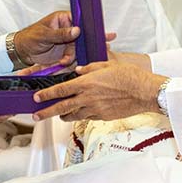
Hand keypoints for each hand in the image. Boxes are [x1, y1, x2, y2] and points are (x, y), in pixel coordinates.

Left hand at [12, 11, 79, 68]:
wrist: (22, 52)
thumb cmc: (29, 38)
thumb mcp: (44, 35)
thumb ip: (60, 33)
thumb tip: (76, 30)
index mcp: (62, 19)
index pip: (78, 20)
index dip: (82, 28)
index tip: (80, 37)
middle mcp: (67, 30)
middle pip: (80, 38)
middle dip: (75, 48)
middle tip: (68, 56)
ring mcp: (66, 42)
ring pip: (75, 50)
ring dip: (70, 57)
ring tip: (62, 62)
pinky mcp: (64, 53)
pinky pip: (69, 58)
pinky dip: (65, 63)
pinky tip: (59, 64)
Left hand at [31, 61, 163, 121]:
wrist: (145, 92)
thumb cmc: (129, 76)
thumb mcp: (107, 65)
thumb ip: (90, 67)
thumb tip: (78, 69)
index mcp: (87, 83)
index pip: (61, 90)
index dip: (47, 94)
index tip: (37, 97)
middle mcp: (88, 98)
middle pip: (61, 107)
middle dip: (46, 112)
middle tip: (36, 116)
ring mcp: (95, 110)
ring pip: (73, 115)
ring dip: (63, 116)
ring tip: (58, 115)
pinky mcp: (103, 117)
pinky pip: (87, 117)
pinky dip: (81, 116)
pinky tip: (79, 114)